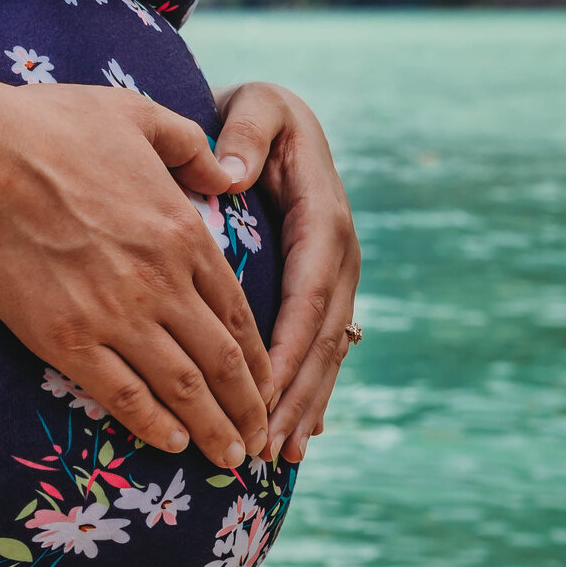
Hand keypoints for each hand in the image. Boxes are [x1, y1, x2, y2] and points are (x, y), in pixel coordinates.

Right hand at [0, 79, 274, 467]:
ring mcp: (115, 316)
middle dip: (247, 408)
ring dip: (212, 430)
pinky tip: (172, 444)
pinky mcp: (66, 340)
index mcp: (183, 232)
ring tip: (230, 460)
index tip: (269, 385)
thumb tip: (225, 169)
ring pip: (182, 388)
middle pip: (221, 361)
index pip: (238, 312)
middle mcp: (161, 282)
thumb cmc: (49, 127)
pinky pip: (123, 395)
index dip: (259, 358)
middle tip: (260, 442)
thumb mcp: (136, 114)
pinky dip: (153, 425)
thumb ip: (189, 144)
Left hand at [213, 82, 360, 462]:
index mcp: (322, 219)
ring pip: (326, 351)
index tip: (260, 395)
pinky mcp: (323, 289)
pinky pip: (322, 346)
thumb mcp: (256, 109)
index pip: (308, 294)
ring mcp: (335, 277)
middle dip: (295, 394)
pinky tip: (300, 432)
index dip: (287, 349)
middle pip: (321, 337)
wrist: (280, 119)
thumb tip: (227, 176)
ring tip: (281, 457)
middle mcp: (338, 255)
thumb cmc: (260, 116)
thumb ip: (244, 137)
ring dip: (305, 405)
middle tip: (265, 447)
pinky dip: (311, 390)